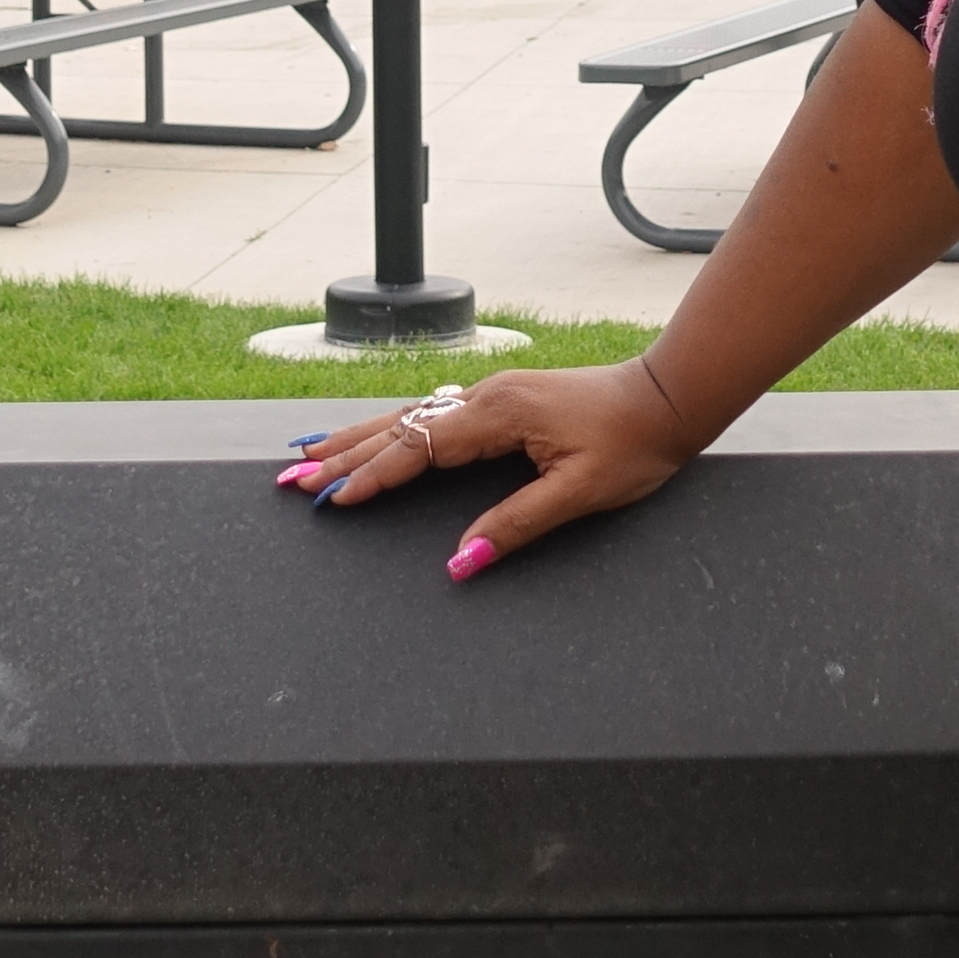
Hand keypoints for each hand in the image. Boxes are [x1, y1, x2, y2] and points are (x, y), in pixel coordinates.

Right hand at [275, 360, 712, 579]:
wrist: (669, 396)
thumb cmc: (632, 444)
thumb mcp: (581, 494)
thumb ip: (517, 524)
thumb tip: (462, 562)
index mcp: (496, 416)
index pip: (416, 449)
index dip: (370, 478)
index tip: (330, 500)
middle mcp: (484, 398)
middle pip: (398, 427)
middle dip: (342, 454)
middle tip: (289, 478)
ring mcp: (490, 395)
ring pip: (409, 416)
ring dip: (357, 437)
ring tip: (309, 453)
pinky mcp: (501, 400)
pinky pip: (431, 413)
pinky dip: (392, 427)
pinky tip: (377, 435)